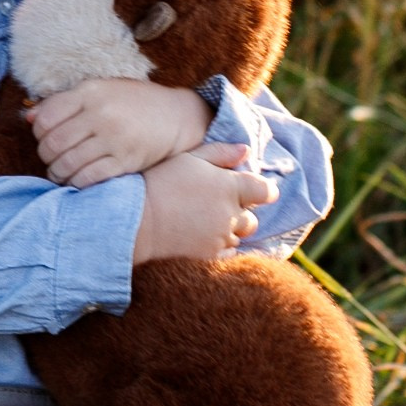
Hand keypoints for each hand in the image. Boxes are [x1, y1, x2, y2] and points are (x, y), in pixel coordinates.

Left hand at [28, 77, 211, 186]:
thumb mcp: (100, 90)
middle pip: (53, 143)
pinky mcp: (126, 161)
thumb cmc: (132, 102)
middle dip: (45, 155)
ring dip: (57, 172)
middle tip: (50, 158)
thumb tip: (28, 118)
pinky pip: (88, 178)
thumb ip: (64, 101)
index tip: (44, 137)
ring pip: (67, 164)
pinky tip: (76, 179)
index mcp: (91, 92)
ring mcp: (114, 139)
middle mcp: (101, 114)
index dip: (38, 132)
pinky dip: (76, 182)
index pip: (46, 117)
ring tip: (59, 172)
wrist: (176, 116)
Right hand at [133, 142, 277, 267]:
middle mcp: (231, 214)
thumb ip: (221, 152)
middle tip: (218, 203)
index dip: (264, 190)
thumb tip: (245, 151)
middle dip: (242, 211)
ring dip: (231, 228)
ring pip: (240, 235)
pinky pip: (229, 251)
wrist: (139, 218)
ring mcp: (222, 236)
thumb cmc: (162, 181)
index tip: (254, 189)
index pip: (266, 191)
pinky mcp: (210, 254)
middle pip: (253, 218)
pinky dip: (223, 244)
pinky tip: (204, 234)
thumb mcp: (190, 158)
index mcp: (230, 186)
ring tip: (206, 219)